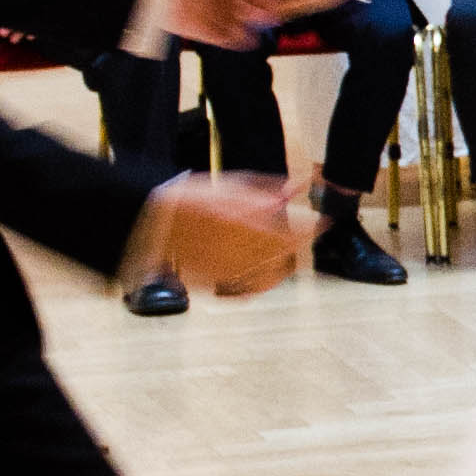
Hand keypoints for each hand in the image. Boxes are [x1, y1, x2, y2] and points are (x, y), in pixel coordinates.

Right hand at [150, 171, 311, 298]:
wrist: (151, 222)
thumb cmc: (192, 198)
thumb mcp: (231, 185)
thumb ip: (267, 188)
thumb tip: (298, 188)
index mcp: (243, 224)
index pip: (292, 232)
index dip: (313, 227)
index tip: (324, 221)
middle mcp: (236, 251)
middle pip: (285, 255)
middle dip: (298, 244)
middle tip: (305, 234)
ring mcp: (225, 272)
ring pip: (270, 276)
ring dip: (285, 265)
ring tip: (289, 254)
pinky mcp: (213, 286)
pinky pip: (247, 291)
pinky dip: (261, 283)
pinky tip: (265, 272)